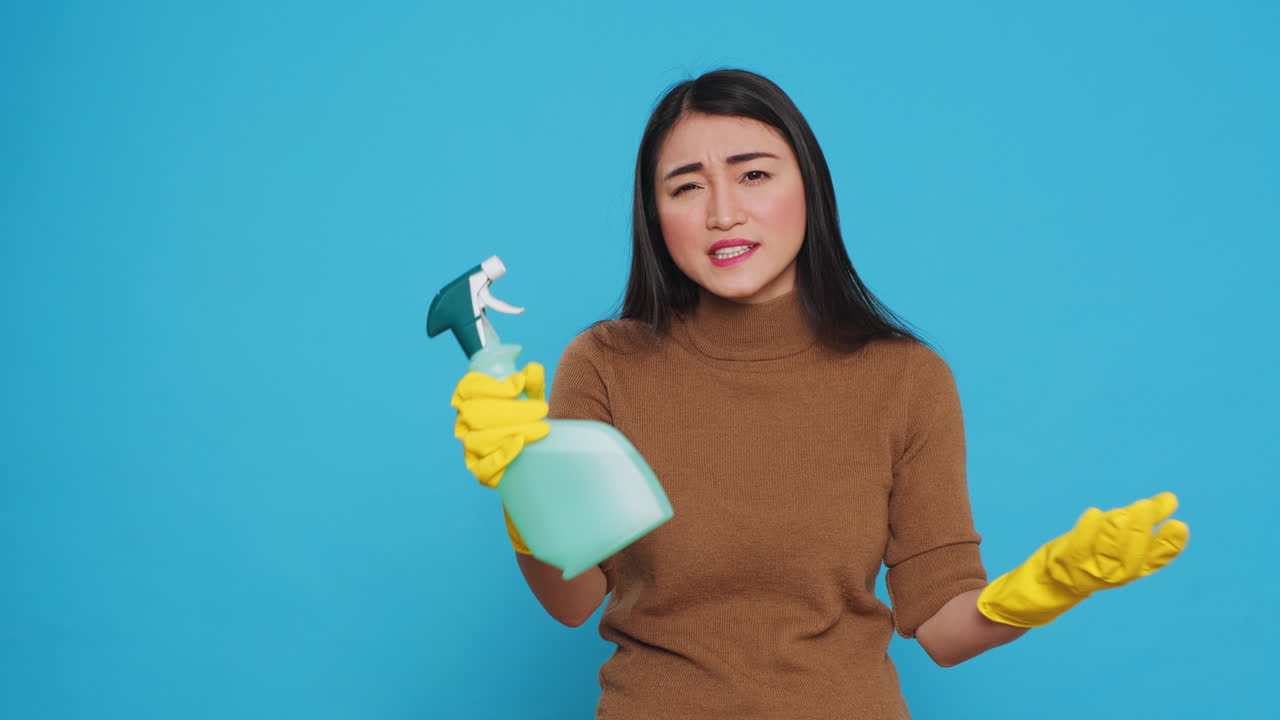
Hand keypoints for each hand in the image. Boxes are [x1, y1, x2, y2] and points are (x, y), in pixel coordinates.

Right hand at [450, 362, 551, 488]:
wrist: (532, 446)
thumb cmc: (526, 414)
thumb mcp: (530, 394)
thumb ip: (531, 379)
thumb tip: (532, 370)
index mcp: (468, 398)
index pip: (468, 388)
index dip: (490, 386)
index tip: (519, 385)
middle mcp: (463, 422)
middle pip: (475, 414)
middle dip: (511, 410)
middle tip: (542, 410)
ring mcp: (469, 447)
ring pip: (480, 439)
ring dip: (513, 431)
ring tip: (542, 428)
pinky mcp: (479, 470)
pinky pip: (483, 467)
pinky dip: (502, 455)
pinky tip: (520, 443)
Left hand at [976, 492, 1189, 627]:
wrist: (1020, 605)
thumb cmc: (1055, 578)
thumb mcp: (1086, 557)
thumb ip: (1111, 538)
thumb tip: (1146, 509)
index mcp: (1109, 576)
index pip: (1144, 563)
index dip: (1165, 548)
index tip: (1181, 527)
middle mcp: (1097, 578)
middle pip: (1128, 557)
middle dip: (1145, 530)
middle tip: (1160, 504)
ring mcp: (1076, 576)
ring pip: (1107, 555)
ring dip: (1123, 530)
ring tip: (1140, 506)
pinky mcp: (1054, 571)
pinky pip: (1072, 553)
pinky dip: (1085, 535)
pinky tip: (1095, 514)